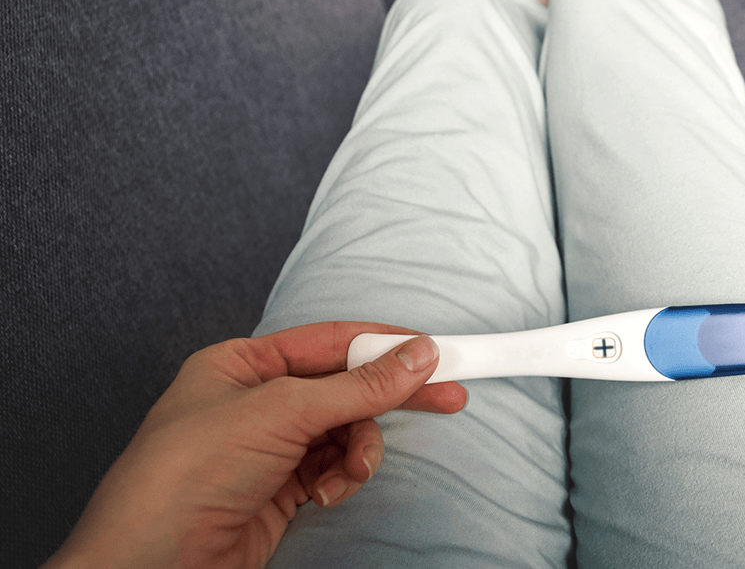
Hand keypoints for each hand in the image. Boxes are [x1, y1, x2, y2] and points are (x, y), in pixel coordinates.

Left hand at [43, 321, 466, 568]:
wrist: (152, 565)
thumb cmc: (188, 473)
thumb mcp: (282, 412)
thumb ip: (357, 386)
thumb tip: (416, 355)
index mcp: (242, 364)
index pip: (329, 341)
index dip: (383, 343)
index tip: (434, 350)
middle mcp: (255, 401)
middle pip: (343, 387)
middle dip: (392, 395)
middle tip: (449, 397)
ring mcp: (268, 448)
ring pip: (344, 433)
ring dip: (360, 450)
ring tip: (352, 472)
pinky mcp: (280, 489)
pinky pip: (333, 469)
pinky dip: (341, 478)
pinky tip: (326, 495)